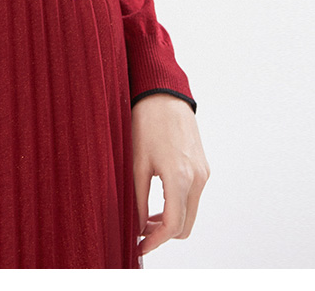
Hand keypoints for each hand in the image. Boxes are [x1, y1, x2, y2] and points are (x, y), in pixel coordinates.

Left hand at [132, 93, 209, 256]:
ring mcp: (203, 173)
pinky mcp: (203, 167)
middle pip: (185, 225)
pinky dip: (178, 205)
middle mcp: (197, 178)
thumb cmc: (146, 122)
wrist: (164, 94)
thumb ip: (138, 197)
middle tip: (140, 231)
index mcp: (179, 177)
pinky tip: (159, 199)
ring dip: (171, 220)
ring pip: (191, 212)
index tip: (139, 246)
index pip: (173, 225)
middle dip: (163, 234)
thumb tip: (137, 225)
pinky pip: (193, 197)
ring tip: (146, 216)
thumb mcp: (137, 162)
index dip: (155, 241)